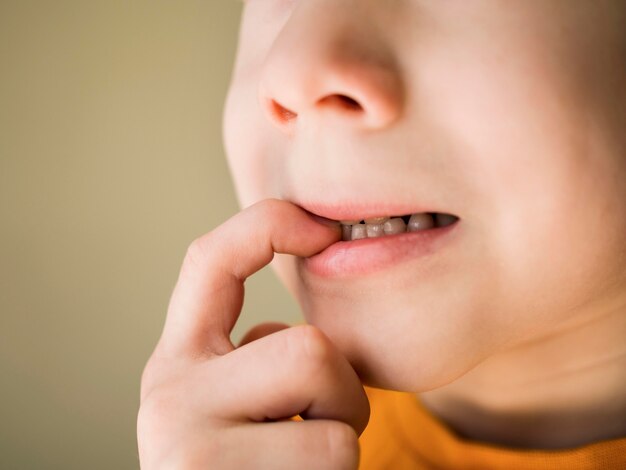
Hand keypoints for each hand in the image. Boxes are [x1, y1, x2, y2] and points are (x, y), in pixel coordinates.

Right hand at [137, 199, 369, 468]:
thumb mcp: (237, 404)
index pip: (211, 260)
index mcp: (178, 362)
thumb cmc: (246, 469)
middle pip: (307, 346)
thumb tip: (300, 306)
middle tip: (317, 430)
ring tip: (299, 469)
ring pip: (330, 406)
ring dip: (340, 440)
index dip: (269, 226)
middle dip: (341, 392)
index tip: (323, 227)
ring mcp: (190, 448)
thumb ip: (256, 355)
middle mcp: (168, 395)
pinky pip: (332, 457)